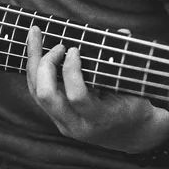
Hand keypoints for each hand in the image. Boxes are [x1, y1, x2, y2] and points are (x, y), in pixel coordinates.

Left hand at [26, 25, 168, 152]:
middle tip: (59, 45)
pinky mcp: (56, 117)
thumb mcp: (135, 88)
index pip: (77, 96)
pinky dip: (35, 70)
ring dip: (34, 62)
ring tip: (35, 35)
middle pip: (47, 96)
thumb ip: (125, 63)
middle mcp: (77, 125)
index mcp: (99, 119)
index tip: (75, 50)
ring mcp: (64, 123)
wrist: (131, 135)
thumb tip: (122, 33)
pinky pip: (37, 93)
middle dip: (45, 65)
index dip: (71, 71)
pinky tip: (36, 51)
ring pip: (36, 93)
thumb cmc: (135, 106)